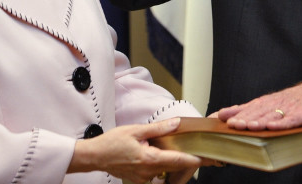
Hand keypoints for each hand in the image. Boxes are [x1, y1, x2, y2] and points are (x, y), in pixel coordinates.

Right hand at [68, 118, 202, 181]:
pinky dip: (162, 166)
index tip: (206, 158)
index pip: (178, 160)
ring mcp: (144, 178)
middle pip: (174, 167)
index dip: (194, 159)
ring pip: (166, 171)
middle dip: (187, 160)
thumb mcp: (136, 130)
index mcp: (150, 159)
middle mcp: (148, 172)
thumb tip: (177, 123)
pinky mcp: (139, 179)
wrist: (94, 156)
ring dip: (174, 162)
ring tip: (183, 153)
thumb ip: (158, 128)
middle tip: (202, 154)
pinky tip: (161, 155)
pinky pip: (156, 173)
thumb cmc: (111, 142)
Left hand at [217, 78, 301, 130]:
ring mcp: (287, 110)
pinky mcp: (300, 116)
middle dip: (245, 119)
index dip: (236, 115)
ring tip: (250, 126)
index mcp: (264, 103)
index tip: (225, 120)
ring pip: (272, 116)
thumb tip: (222, 114)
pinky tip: (273, 126)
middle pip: (258, 113)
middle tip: (234, 124)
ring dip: (260, 121)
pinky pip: (290, 120)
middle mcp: (274, 105)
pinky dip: (281, 123)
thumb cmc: (288, 101)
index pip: (248, 109)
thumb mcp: (264, 103)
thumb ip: (243, 109)